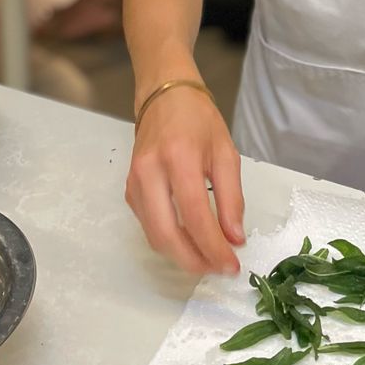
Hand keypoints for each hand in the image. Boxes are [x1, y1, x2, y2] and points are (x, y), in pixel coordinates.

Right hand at [126, 87, 244, 275]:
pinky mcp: (129, 190)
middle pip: (166, 235)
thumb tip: (234, 239)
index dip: (214, 248)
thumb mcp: (226, 153)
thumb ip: (231, 198)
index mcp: (179, 159)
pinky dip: (169, 240)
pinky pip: (149, 226)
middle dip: (194, 261)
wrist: (164, 96)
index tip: (232, 265)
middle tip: (218, 268)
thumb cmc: (199, 120)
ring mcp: (134, 183)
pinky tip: (190, 239)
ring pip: (154, 236)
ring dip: (182, 255)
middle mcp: (150, 173)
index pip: (195, 217)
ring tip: (208, 257)